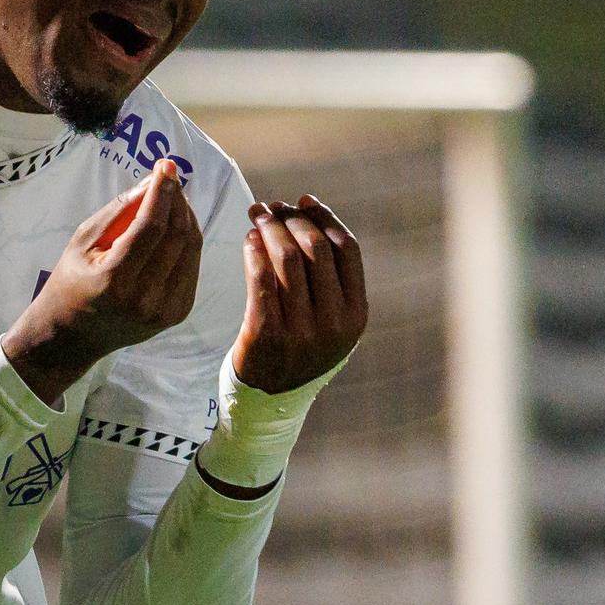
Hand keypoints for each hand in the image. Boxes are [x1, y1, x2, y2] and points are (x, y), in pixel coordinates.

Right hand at [4, 159, 201, 404]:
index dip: (162, 192)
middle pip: (177, 236)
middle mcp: (145, 298)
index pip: (151, 227)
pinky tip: (176, 225)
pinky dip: (188, 241)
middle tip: (170, 177)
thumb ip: (118, 210)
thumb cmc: (71, 282)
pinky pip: (191, 266)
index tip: (165, 166)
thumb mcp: (82, 241)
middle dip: (177, 199)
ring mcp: (165, 310)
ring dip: (187, 216)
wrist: (73, 337)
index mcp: (115, 280)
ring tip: (173, 197)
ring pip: (191, 249)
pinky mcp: (177, 313)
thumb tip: (153, 181)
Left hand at [231, 195, 366, 392]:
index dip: (325, 217)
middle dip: (292, 218)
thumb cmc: (300, 349)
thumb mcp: (331, 322)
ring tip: (257, 215)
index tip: (303, 200)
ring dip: (269, 229)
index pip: (347, 250)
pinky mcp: (266, 335)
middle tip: (271, 206)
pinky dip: (253, 252)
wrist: (269, 403)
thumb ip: (330, 279)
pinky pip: (259, 279)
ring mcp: (300, 332)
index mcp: (356, 316)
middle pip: (316, 248)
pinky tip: (248, 239)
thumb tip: (307, 212)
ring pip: (286, 258)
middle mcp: (333, 324)